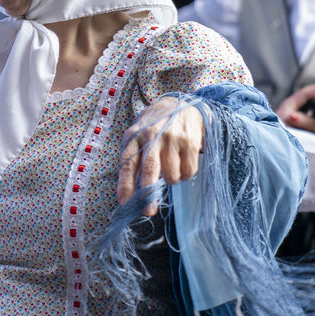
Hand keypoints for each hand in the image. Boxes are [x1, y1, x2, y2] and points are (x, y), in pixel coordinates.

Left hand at [117, 97, 204, 214]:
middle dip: (148, 193)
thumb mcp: (138, 137)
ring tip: (171, 167)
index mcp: (134, 136)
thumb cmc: (154, 128)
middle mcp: (152, 136)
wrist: (181, 105)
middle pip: (149, 169)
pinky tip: (183, 162)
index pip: (127, 163)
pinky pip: (189, 171)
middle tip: (148, 211)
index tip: (124, 203)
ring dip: (172, 180)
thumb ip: (134, 160)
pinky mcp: (190, 141)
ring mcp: (172, 138)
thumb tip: (130, 193)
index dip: (125, 185)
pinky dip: (186, 174)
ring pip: (172, 176)